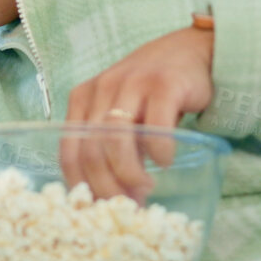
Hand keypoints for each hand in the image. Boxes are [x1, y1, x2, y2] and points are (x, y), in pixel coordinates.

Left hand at [61, 25, 214, 200]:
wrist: (190, 52)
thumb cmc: (151, 91)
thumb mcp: (119, 112)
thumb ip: (108, 144)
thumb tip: (107, 196)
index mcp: (83, 97)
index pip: (69, 152)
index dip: (83, 187)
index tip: (100, 208)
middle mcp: (103, 88)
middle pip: (91, 150)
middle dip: (108, 187)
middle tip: (127, 205)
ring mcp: (132, 83)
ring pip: (116, 140)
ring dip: (130, 174)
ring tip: (145, 187)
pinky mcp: (164, 84)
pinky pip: (156, 128)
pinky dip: (159, 153)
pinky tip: (164, 161)